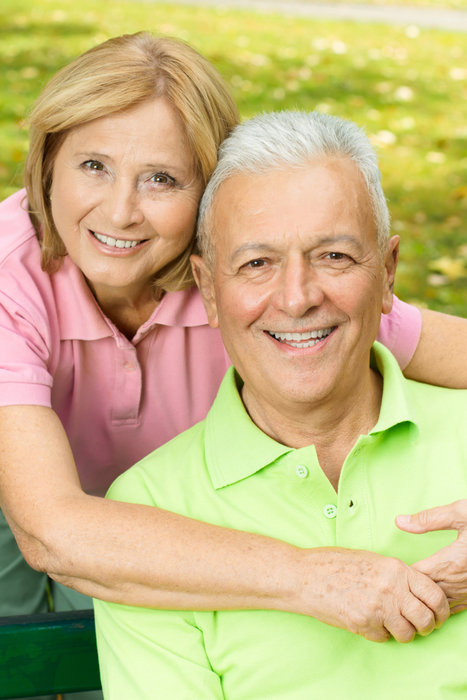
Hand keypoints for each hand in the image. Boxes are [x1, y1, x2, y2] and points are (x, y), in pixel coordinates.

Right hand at [294, 547, 448, 642]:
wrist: (305, 576)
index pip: (434, 594)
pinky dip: (378, 633)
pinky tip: (367, 621)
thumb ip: (396, 574)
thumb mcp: (372, 559)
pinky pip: (383, 637)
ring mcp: (377, 607)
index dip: (440, 609)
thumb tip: (414, 589)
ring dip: (402, 633)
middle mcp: (390, 588)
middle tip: (418, 626)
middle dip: (425, 626)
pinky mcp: (363, 623)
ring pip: (407, 633)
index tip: (437, 614)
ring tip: (389, 624)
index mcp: (395, 569)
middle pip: (425, 618)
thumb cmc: (334, 564)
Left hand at [396, 499, 466, 613]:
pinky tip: (435, 599)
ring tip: (408, 595)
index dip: (401, 575)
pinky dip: (443, 604)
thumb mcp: (461, 513)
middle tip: (392, 585)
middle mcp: (461, 581)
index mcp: (453, 562)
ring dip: (425, 600)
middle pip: (426, 593)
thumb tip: (399, 521)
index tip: (389, 571)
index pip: (417, 576)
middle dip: (409, 590)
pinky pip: (458, 607)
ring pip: (442, 604)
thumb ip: (428, 519)